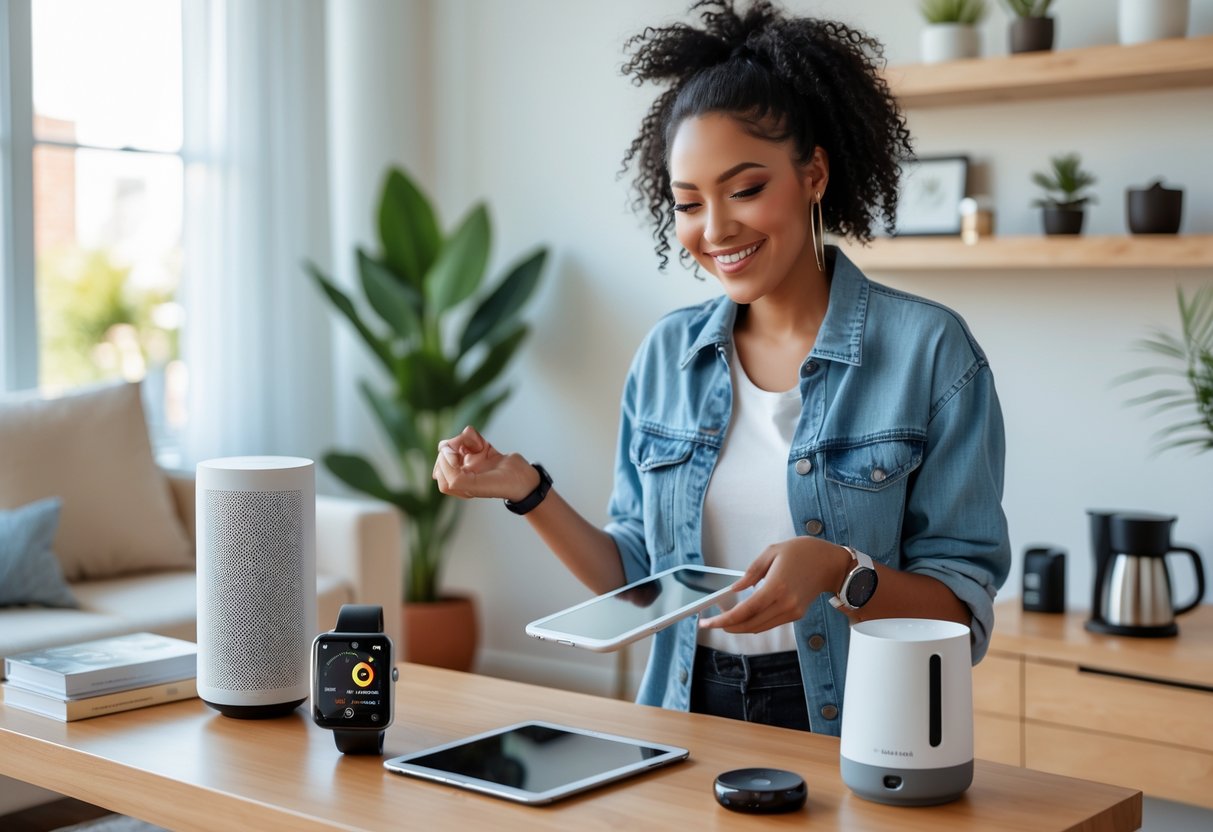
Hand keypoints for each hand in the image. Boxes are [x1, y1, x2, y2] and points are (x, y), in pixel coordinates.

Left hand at [432, 426, 537, 501]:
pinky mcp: (481, 449)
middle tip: (467, 449)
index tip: (455, 457)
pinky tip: (482, 444)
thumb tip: (445, 453)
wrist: (524, 477)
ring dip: (464, 439)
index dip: (444, 462)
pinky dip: (472, 436)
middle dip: (453, 447)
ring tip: (478, 445)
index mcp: (459, 486)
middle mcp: (463, 473)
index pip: (440, 472)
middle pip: (445, 455)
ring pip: (456, 442)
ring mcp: (472, 460)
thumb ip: (454, 476)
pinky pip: (468, 436)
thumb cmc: (501, 485)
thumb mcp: (473, 486)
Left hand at [699, 538, 849, 633]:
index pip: (745, 611)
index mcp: (776, 586)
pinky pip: (769, 623)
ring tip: (724, 620)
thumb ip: (750, 573)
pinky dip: (754, 622)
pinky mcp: (796, 615)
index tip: (708, 622)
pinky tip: (744, 616)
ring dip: (740, 626)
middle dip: (727, 626)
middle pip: (750, 624)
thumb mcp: (771, 552)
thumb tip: (735, 589)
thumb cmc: (802, 552)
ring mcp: (792, 612)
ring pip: (759, 627)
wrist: (830, 563)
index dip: (724, 620)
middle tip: (711, 623)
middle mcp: (785, 604)